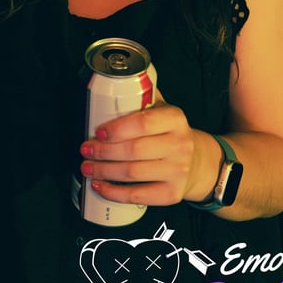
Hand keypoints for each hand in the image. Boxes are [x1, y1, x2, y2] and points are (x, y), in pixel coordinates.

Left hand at [80, 94, 197, 207]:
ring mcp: (178, 171)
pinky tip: (100, 186)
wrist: (196, 160)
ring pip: (133, 173)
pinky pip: (138, 196)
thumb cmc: (169, 132)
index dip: (117, 129)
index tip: (98, 132)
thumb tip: (110, 86)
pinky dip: (114, 193)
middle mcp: (180, 145)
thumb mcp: (162, 109)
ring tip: (88, 167)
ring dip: (104, 171)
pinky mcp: (172, 193)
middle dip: (103, 151)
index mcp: (175, 119)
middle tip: (86, 149)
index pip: (143, 123)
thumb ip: (141, 98)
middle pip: (134, 150)